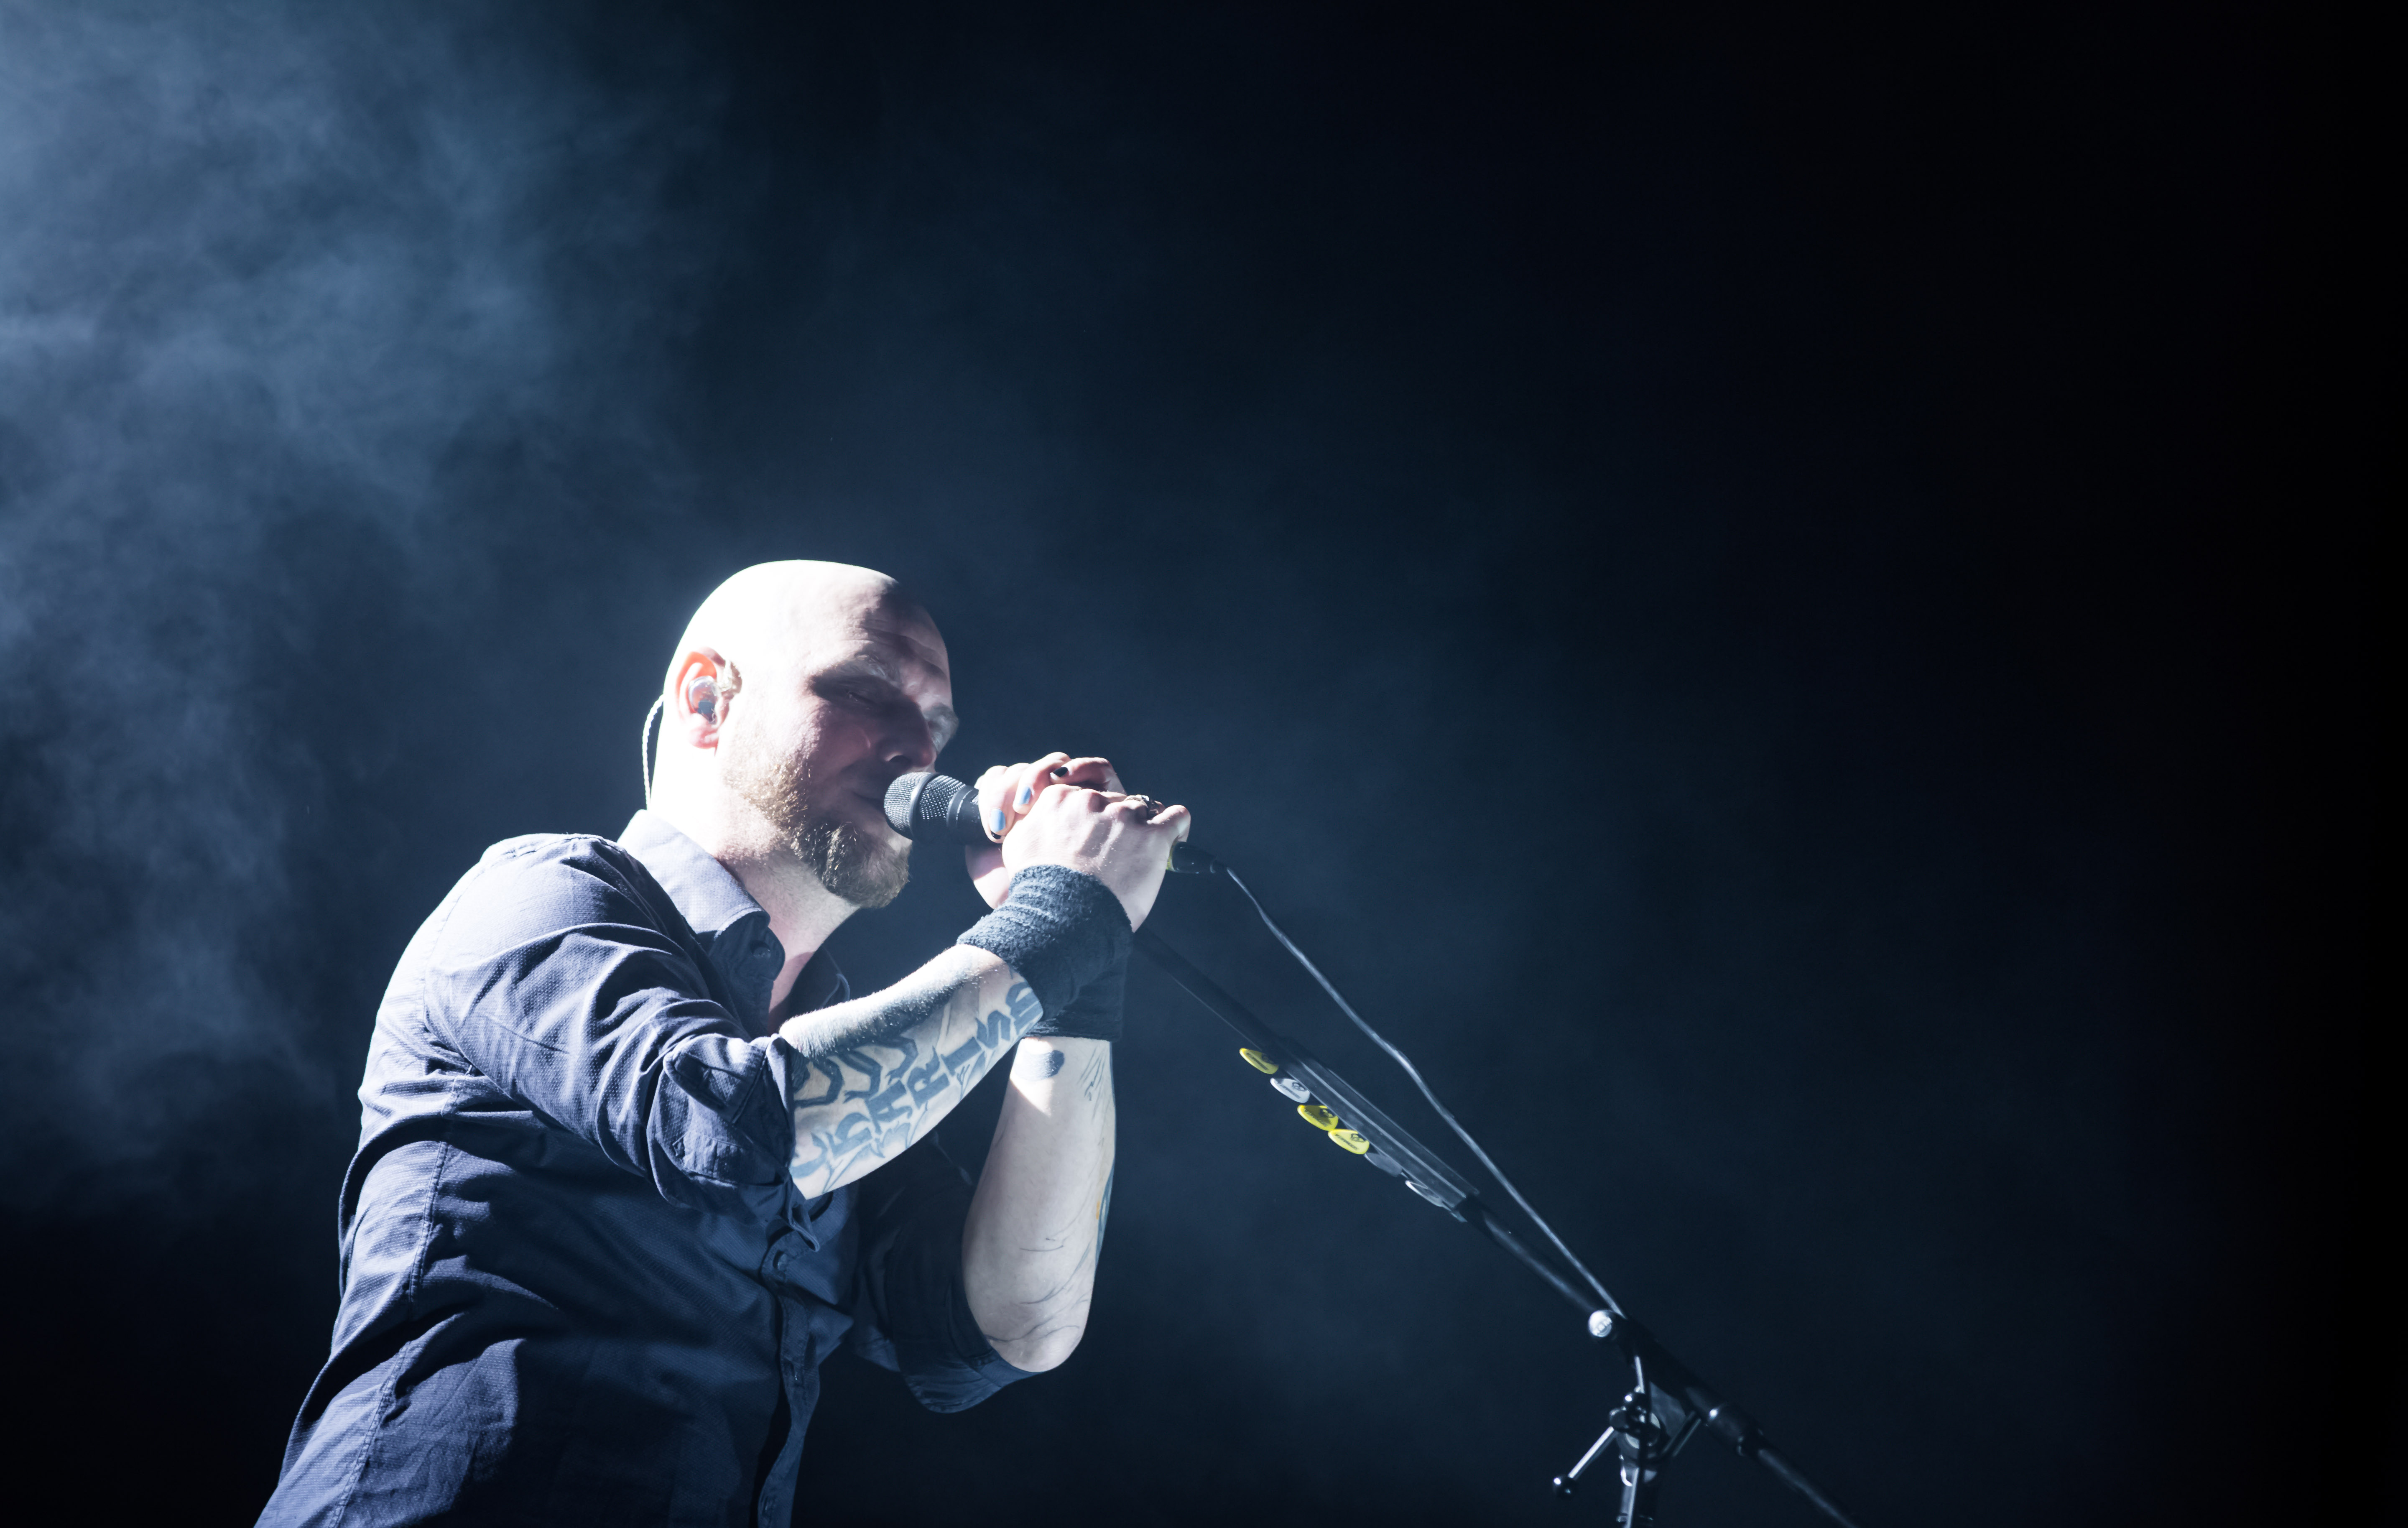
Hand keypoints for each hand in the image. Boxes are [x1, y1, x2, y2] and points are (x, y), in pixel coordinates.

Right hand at [963, 754, 1189, 927]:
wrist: (1060, 919)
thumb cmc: (1037, 891)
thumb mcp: (1019, 847)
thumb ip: (1033, 823)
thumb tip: (1035, 815)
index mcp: (1058, 800)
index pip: (1083, 792)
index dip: (1088, 813)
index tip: (1091, 833)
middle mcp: (1090, 801)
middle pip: (1113, 800)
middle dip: (1115, 822)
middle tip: (1113, 853)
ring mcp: (1122, 817)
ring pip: (1142, 807)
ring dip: (1142, 826)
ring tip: (1140, 851)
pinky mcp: (1152, 837)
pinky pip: (1176, 817)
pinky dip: (1178, 826)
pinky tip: (1175, 839)